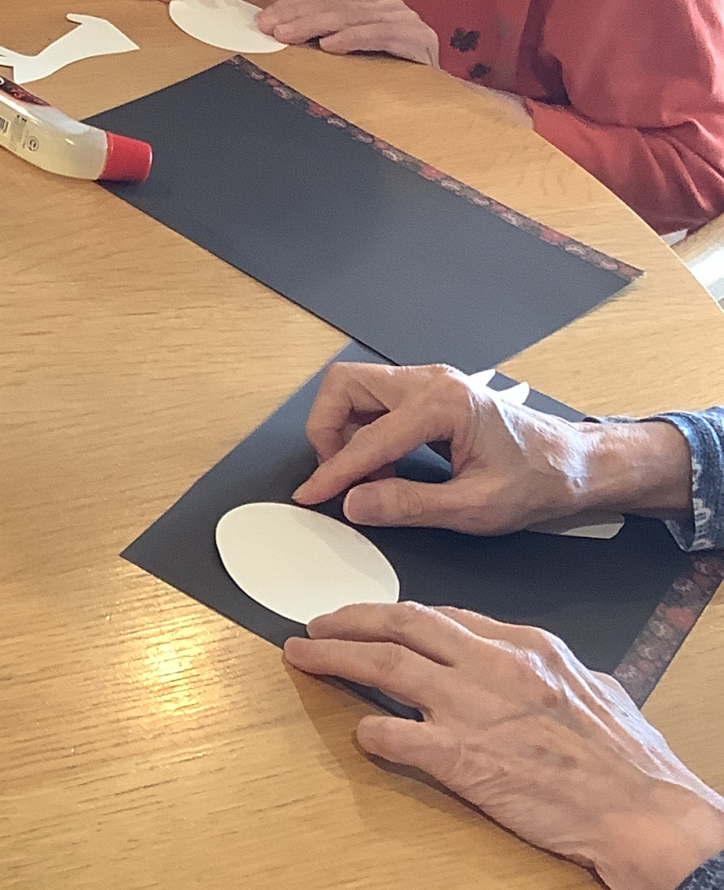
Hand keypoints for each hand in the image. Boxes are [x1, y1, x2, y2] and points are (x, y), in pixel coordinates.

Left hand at [256, 0, 437, 63]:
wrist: (440, 97)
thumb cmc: (389, 77)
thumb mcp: (352, 51)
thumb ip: (326, 36)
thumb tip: (279, 34)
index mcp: (368, 5)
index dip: (292, 7)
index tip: (264, 20)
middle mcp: (386, 6)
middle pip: (334, 7)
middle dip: (296, 17)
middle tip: (269, 28)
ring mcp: (403, 19)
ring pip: (351, 18)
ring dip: (314, 26)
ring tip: (288, 35)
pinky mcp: (418, 38)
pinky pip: (379, 35)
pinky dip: (353, 39)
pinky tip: (330, 45)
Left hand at [286, 603, 723, 889]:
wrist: (643, 815)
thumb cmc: (634, 763)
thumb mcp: (601, 693)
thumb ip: (566, 676)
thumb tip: (560, 675)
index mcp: (527, 646)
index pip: (447, 617)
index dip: (402, 617)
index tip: (376, 621)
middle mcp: (492, 665)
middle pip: (403, 624)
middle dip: (352, 619)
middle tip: (317, 624)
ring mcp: (471, 708)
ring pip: (384, 664)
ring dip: (335, 657)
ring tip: (303, 655)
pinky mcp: (459, 757)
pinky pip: (393, 734)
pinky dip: (368, 730)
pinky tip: (357, 732)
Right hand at [293, 359, 695, 533]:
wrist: (579, 464)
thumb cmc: (539, 482)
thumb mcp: (474, 508)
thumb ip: (408, 506)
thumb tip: (354, 503)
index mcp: (443, 404)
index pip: (367, 438)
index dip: (333, 472)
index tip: (310, 495)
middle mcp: (431, 381)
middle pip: (345, 385)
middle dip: (327, 429)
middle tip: (336, 475)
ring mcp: (431, 382)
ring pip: (357, 389)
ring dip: (345, 430)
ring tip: (365, 476)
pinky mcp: (432, 392)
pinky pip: (378, 402)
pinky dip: (366, 431)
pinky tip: (385, 467)